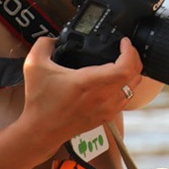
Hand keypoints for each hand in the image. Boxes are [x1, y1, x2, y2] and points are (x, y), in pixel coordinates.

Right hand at [20, 36, 142, 154]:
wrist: (41, 130)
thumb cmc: (40, 102)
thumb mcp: (34, 65)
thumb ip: (44, 44)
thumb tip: (54, 38)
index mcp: (89, 83)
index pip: (125, 68)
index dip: (130, 52)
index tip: (124, 42)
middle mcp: (103, 97)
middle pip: (135, 76)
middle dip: (134, 58)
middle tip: (125, 48)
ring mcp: (107, 109)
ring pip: (133, 88)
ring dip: (132, 73)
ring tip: (123, 62)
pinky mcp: (106, 117)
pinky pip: (126, 99)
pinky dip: (126, 87)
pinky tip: (116, 80)